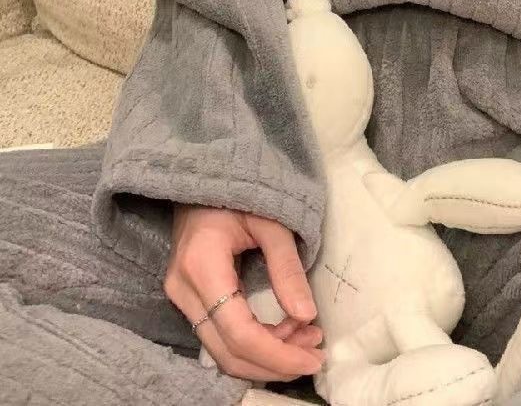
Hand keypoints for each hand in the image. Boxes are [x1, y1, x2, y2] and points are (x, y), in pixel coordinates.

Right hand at [165, 204, 324, 381]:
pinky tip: (285, 333)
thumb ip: (287, 267)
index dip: (276, 354)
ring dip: (266, 356)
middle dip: (274, 362)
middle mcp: (183, 289)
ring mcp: (181, 297)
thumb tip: (307, 315)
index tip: (314, 359)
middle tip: (316, 355)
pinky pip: (219, 336)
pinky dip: (254, 343)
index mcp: (202, 265)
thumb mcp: (272, 221)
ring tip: (307, 340)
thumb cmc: (242, 192)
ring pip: (221, 350)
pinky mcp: (188, 300)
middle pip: (227, 351)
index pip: (238, 331)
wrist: (205, 180)